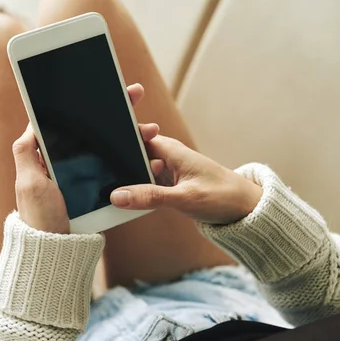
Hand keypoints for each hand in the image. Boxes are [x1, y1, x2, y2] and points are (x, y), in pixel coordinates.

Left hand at [12, 84, 145, 232]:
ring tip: (150, 130)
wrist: (57, 251)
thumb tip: (32, 123)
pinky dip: (134, 161)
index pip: (71, 123)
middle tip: (136, 95)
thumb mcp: (29, 183)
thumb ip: (26, 153)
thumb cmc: (41, 218)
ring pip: (111, 149)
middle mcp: (68, 163)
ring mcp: (85, 177)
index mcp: (51, 156)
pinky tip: (150, 155)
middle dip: (117, 113)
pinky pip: (118, 170)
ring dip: (132, 136)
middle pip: (95, 132)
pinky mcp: (98, 191)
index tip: (108, 89)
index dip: (89, 105)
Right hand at [110, 124, 262, 223]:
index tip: (98, 136)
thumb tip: (117, 196)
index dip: (120, 130)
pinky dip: (135, 190)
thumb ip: (150, 197)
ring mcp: (166, 172)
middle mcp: (166, 156)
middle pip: (133, 153)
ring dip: (125, 177)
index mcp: (170, 149)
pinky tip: (122, 200)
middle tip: (93, 168)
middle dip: (117, 159)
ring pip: (137, 170)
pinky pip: (144, 184)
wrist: (245, 210)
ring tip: (102, 184)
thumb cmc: (222, 196)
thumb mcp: (184, 198)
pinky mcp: (167, 186)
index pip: (138, 133)